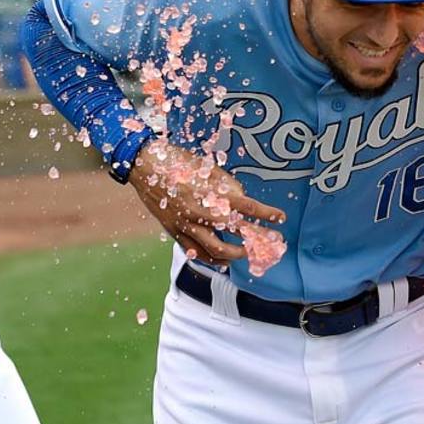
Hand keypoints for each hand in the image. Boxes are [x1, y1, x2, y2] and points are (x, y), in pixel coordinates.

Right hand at [128, 142, 286, 266]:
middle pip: (235, 233)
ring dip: (235, 254)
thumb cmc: (177, 162)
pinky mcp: (175, 232)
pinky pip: (195, 253)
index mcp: (210, 194)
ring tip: (246, 253)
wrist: (144, 166)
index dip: (265, 214)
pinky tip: (222, 261)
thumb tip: (241, 199)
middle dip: (256, 239)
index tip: (280, 218)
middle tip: (270, 243)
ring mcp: (186, 225)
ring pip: (215, 250)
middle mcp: (200, 213)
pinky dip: (211, 259)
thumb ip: (227, 185)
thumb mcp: (208, 167)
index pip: (246, 207)